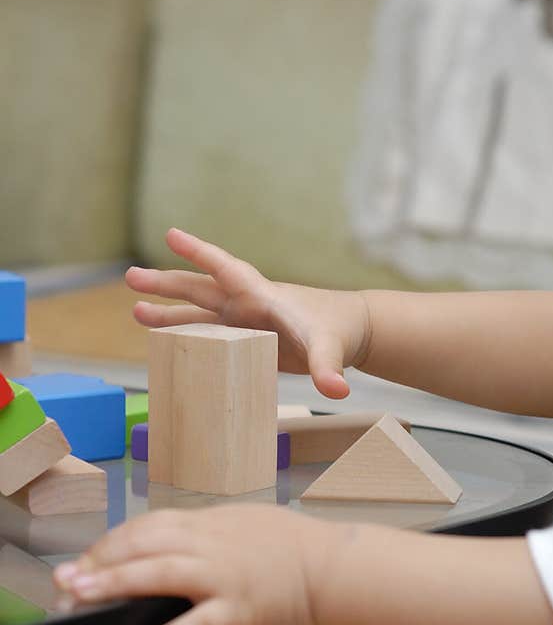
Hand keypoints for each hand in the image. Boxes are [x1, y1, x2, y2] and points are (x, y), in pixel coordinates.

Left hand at [53, 506, 331, 624]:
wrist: (332, 565)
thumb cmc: (292, 545)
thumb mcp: (244, 522)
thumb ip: (206, 530)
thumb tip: (167, 543)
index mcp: (212, 523)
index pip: (149, 525)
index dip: (113, 541)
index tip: (88, 557)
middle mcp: (212, 545)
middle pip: (144, 545)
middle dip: (100, 561)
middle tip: (66, 579)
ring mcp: (224, 576)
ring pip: (159, 575)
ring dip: (115, 584)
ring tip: (80, 597)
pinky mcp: (239, 609)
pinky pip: (198, 623)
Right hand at [126, 228, 371, 398]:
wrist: (350, 332)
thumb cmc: (340, 330)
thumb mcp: (332, 348)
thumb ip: (329, 368)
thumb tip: (336, 390)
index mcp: (265, 297)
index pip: (228, 270)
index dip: (201, 253)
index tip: (171, 235)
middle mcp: (249, 306)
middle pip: (202, 289)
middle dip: (168, 282)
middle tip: (131, 276)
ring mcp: (246, 324)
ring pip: (200, 313)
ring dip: (170, 314)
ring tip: (136, 313)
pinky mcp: (247, 343)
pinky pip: (211, 338)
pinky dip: (187, 338)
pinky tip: (165, 344)